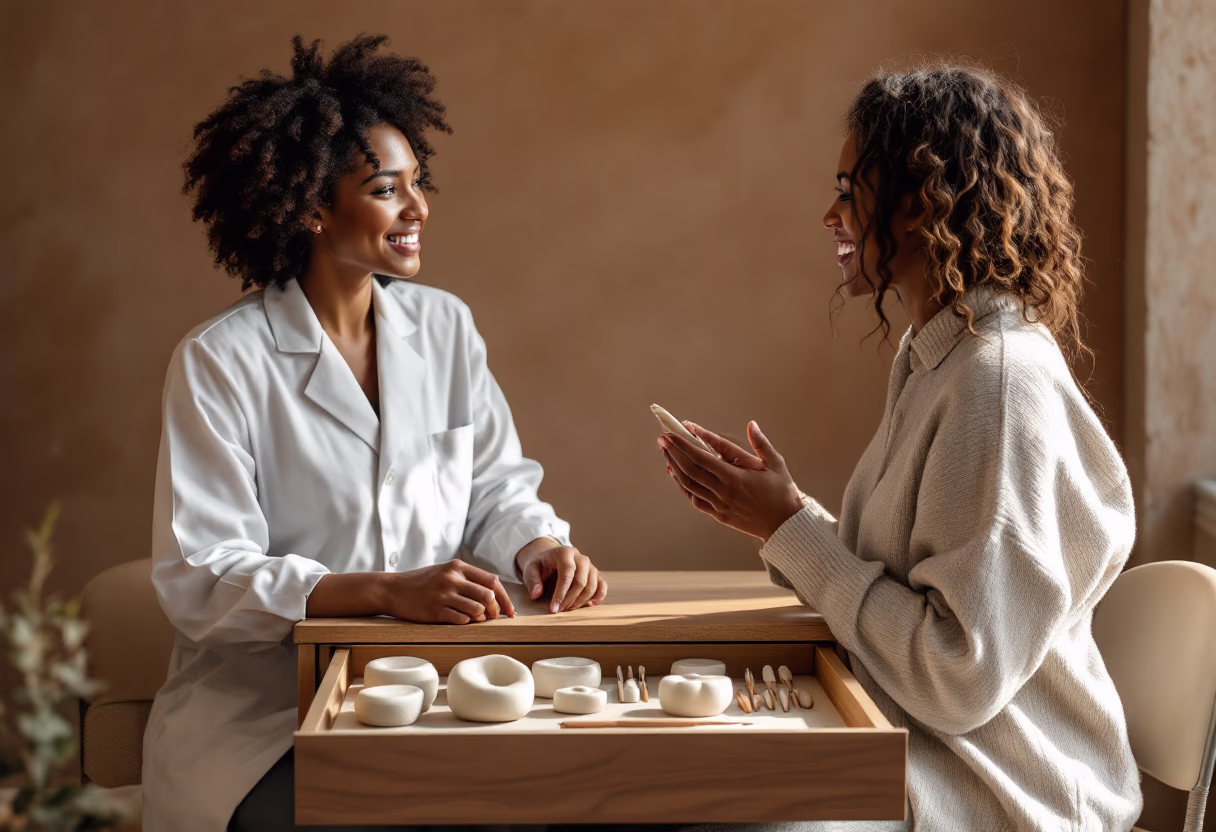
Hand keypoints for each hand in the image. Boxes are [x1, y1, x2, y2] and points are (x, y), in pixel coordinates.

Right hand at [380, 559, 515, 623]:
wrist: (392, 589)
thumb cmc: (423, 583)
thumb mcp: (446, 572)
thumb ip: (468, 580)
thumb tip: (495, 595)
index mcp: (458, 567)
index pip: (493, 581)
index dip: (505, 599)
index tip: (510, 613)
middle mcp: (452, 578)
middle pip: (488, 596)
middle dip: (495, 611)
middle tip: (492, 619)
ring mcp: (443, 594)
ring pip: (476, 609)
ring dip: (480, 619)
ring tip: (474, 620)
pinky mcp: (434, 610)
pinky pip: (460, 620)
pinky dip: (466, 623)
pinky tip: (460, 622)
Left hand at [515, 538, 608, 612]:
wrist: (549, 556)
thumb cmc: (539, 564)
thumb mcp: (530, 569)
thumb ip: (532, 580)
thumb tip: (536, 594)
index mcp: (564, 553)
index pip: (567, 572)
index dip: (561, 592)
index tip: (554, 608)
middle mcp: (580, 558)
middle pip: (581, 580)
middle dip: (570, 599)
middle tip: (559, 610)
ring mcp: (589, 566)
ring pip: (592, 585)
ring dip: (581, 600)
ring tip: (568, 608)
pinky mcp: (594, 574)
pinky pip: (602, 585)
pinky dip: (598, 596)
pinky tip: (589, 605)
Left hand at [659, 420, 805, 541]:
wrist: (784, 526)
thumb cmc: (782, 492)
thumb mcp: (776, 465)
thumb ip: (761, 444)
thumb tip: (751, 424)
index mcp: (735, 477)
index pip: (702, 457)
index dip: (685, 444)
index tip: (674, 433)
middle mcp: (723, 491)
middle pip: (689, 470)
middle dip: (673, 452)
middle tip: (662, 439)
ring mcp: (719, 504)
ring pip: (689, 485)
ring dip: (675, 467)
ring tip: (666, 453)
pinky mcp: (718, 514)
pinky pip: (695, 499)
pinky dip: (683, 486)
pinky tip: (676, 475)